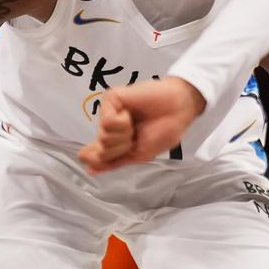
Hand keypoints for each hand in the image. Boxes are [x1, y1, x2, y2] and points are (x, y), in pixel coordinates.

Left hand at [78, 77, 205, 173]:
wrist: (179, 109)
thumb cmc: (165, 129)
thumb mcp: (140, 154)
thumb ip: (114, 162)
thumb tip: (89, 169)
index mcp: (117, 139)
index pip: (97, 153)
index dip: (94, 159)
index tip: (88, 159)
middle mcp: (110, 126)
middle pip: (101, 150)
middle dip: (121, 148)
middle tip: (136, 136)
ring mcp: (109, 112)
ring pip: (103, 137)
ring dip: (124, 136)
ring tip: (136, 124)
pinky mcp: (111, 99)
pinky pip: (108, 122)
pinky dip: (123, 124)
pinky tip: (130, 115)